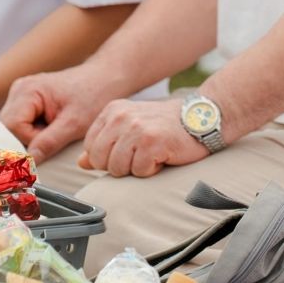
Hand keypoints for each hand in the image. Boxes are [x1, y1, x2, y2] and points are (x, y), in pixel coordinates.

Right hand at [1, 65, 117, 161]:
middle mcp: (19, 90)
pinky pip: (21, 125)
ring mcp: (21, 95)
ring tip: (56, 128)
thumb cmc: (93, 96)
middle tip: (55, 134)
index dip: (30, 139)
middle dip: (30, 139)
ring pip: (13, 129)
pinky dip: (34, 132)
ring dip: (32, 136)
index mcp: (27, 90)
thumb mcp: (74, 124)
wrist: (104, 79)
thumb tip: (29, 161)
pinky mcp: (26, 102)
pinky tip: (51, 126)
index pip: (13, 126)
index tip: (53, 138)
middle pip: (9, 128)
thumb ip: (49, 142)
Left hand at [83, 95, 209, 179]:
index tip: (129, 151)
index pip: (91, 148)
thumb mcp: (130, 128)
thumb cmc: (165, 126)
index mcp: (112, 111)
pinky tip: (163, 156)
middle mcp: (121, 116)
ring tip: (152, 154)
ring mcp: (136, 128)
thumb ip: (104, 143)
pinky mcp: (152, 142)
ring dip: (136, 168)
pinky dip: (152, 170)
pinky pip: (139, 171)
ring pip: (117, 169)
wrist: (201, 117)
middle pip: (100, 160)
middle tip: (140, 155)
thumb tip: (82, 162)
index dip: (108, 158)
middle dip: (119, 166)